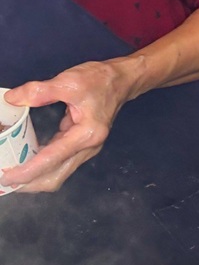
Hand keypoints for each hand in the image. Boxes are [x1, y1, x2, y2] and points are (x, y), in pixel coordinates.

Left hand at [2, 61, 135, 192]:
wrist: (121, 80)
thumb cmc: (99, 80)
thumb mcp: (69, 81)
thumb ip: (40, 91)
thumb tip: (13, 99)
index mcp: (86, 135)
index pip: (52, 159)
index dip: (28, 171)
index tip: (6, 177)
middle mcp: (88, 148)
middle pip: (56, 177)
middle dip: (29, 183)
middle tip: (4, 181)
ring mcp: (85, 149)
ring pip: (58, 174)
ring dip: (34, 178)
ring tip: (11, 175)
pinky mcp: (80, 146)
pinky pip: (58, 164)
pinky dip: (41, 167)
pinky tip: (26, 162)